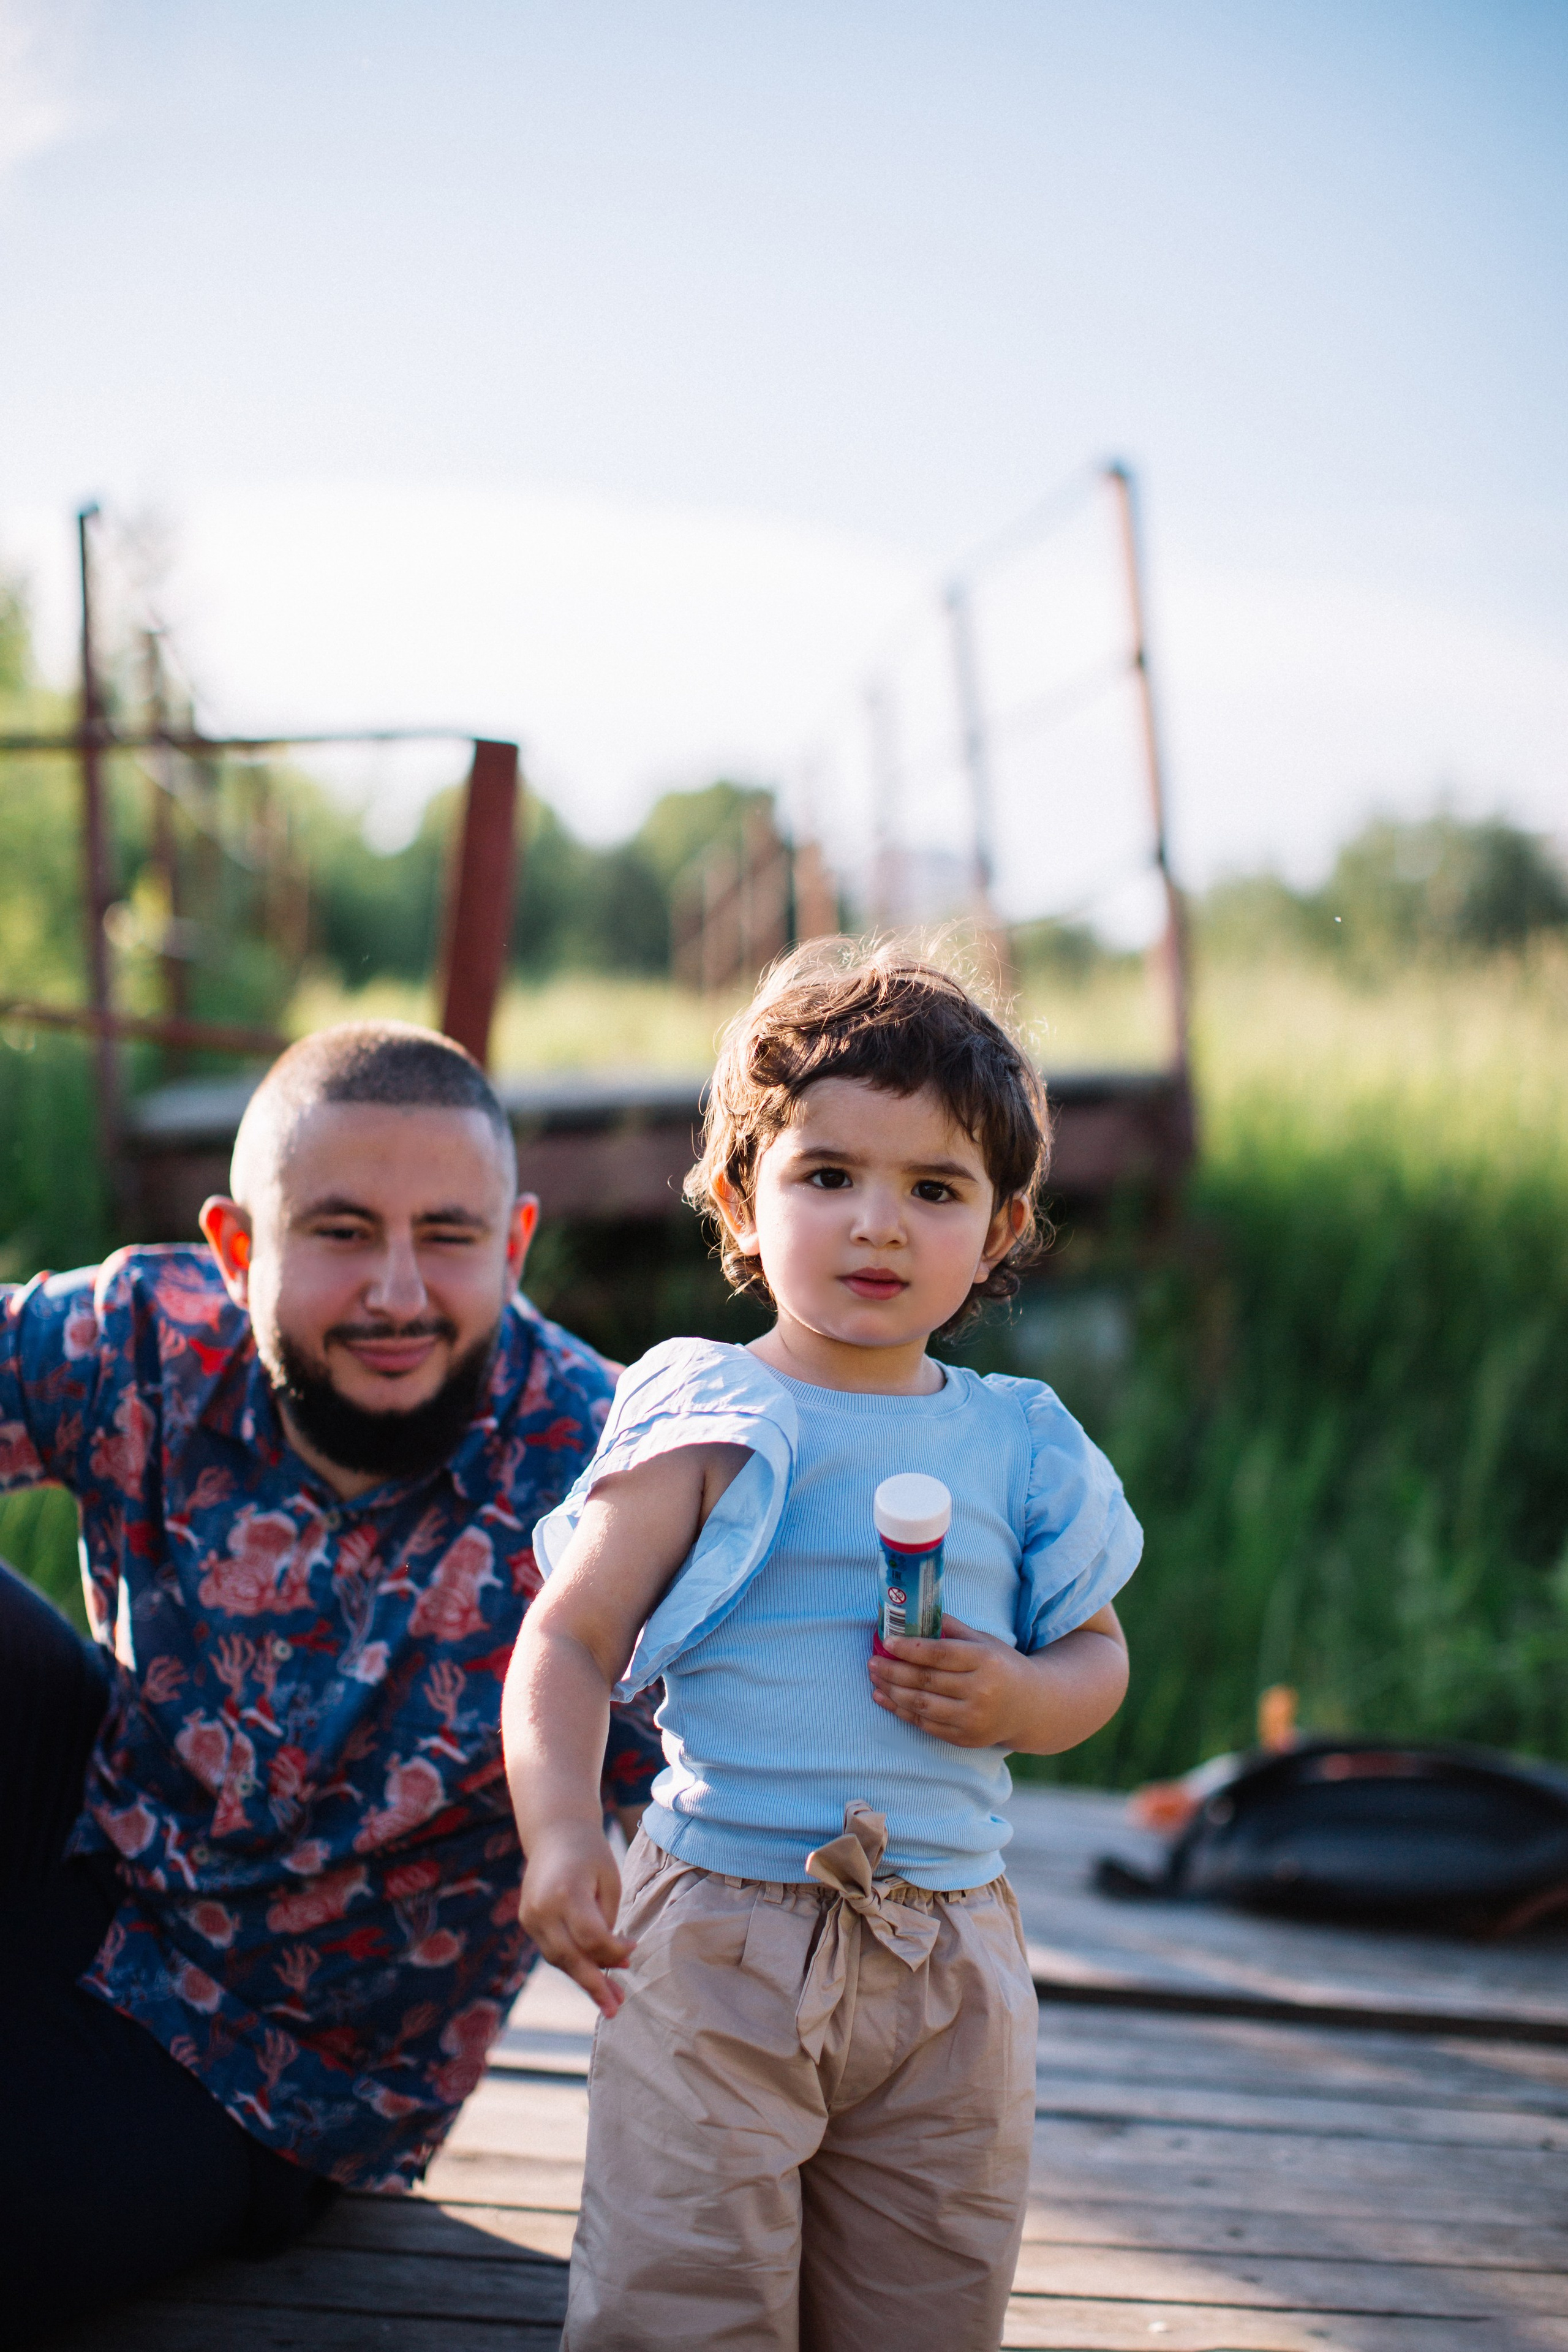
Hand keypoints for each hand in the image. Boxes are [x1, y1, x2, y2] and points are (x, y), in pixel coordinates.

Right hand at [519, 1821, 634, 2016]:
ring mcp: (530, 1916)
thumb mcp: (609, 1881)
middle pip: (570, 1956)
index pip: (591, 1937)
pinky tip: (593, 1974)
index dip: (614, 1951)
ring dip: (584, 1979)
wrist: (555, 1832)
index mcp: (566, 1892)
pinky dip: (572, 1963)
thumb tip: (613, 1963)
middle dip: (595, 1984)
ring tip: (609, 1999)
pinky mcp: (527, 1921)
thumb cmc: (591, 1855)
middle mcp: (542, 1907)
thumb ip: (607, 1922)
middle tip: (616, 2008)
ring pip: (559, 1959)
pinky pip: (552, 1950)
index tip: (633, 1951)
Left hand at [869, 1614, 1033, 1748]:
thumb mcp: (984, 1641)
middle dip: (893, 1670)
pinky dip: (902, 1711)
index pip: (940, 1654)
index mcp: (985, 1660)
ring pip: (922, 1705)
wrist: (1030, 1707)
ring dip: (892, 1691)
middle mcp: (981, 1691)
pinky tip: (885, 1698)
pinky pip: (926, 1725)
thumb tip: (915, 1615)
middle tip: (872, 1661)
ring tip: (875, 1677)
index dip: (910, 1649)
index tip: (886, 1642)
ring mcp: (973, 1718)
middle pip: (927, 1680)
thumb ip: (952, 1628)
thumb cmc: (1001, 1666)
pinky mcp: (966, 1738)